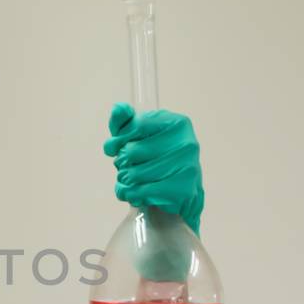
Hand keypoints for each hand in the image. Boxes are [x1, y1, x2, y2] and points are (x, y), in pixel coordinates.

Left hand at [103, 103, 204, 235]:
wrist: (177, 195)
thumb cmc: (155, 161)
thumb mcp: (137, 137)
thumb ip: (124, 122)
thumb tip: (118, 108)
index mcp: (177, 123)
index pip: (135, 125)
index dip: (118, 140)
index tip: (116, 148)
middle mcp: (186, 143)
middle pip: (131, 152)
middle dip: (121, 163)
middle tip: (126, 167)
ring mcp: (187, 167)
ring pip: (134, 175)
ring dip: (124, 181)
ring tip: (129, 181)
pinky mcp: (183, 190)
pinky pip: (142, 192)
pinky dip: (131, 195)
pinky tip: (135, 194)